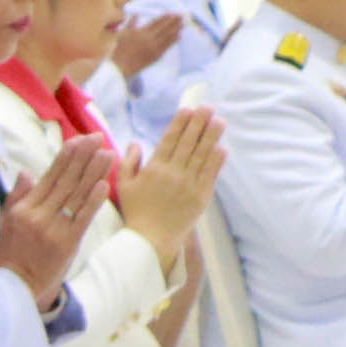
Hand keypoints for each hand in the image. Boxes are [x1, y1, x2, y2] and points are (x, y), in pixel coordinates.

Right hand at [0, 135, 112, 310]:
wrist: (16, 286)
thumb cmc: (11, 253)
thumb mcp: (6, 222)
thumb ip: (17, 196)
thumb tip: (26, 172)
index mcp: (24, 208)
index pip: (49, 176)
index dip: (66, 157)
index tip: (79, 139)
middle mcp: (38, 215)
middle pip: (66, 181)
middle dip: (84, 158)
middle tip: (98, 138)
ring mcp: (53, 228)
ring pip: (77, 195)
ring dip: (94, 172)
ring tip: (107, 153)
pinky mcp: (67, 242)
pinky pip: (83, 217)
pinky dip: (94, 199)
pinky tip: (104, 183)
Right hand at [107, 5, 185, 80]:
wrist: (119, 67)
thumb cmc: (118, 50)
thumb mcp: (122, 34)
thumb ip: (131, 23)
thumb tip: (137, 14)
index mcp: (141, 32)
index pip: (156, 23)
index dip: (166, 17)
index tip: (173, 13)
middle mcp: (149, 39)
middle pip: (165, 28)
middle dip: (174, 21)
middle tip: (182, 16)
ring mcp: (154, 48)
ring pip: (168, 37)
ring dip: (177, 29)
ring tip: (183, 24)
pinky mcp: (156, 56)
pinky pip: (167, 47)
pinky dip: (174, 41)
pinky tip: (179, 36)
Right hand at [115, 105, 224, 260]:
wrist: (151, 239)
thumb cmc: (135, 211)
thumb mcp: (124, 185)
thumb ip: (129, 162)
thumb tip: (136, 142)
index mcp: (154, 169)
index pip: (170, 140)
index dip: (180, 123)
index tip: (188, 109)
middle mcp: (173, 173)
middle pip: (189, 143)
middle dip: (199, 123)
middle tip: (208, 107)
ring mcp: (189, 184)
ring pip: (203, 155)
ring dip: (212, 137)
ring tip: (219, 121)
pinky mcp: (201, 196)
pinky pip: (211, 173)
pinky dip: (217, 159)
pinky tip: (221, 147)